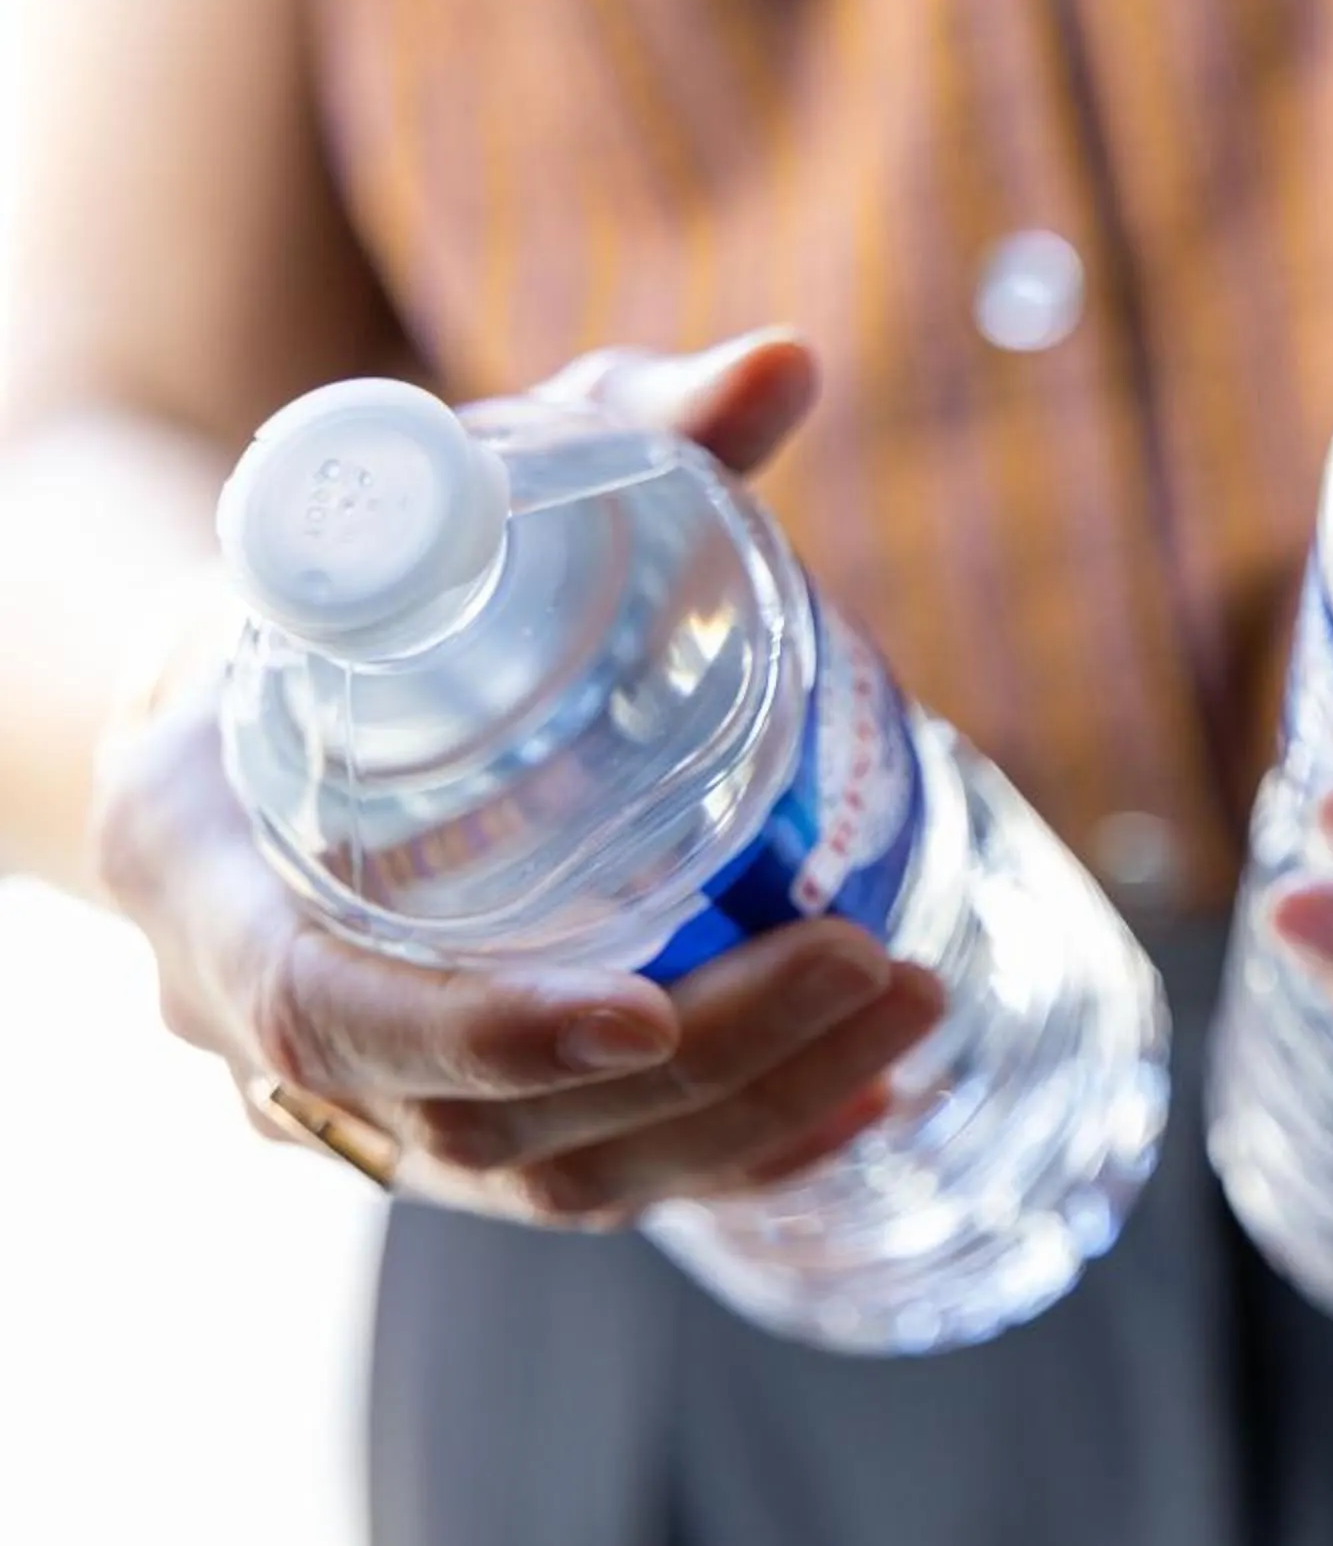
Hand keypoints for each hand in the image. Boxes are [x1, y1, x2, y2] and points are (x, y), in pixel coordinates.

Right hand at [92, 333, 944, 1221]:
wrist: (261, 689)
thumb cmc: (365, 582)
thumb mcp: (455, 496)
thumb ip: (616, 431)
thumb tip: (786, 365)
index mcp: (207, 875)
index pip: (324, 1011)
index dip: (484, 1030)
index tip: (647, 1007)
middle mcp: (268, 1025)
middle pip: (485, 1118)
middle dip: (702, 1060)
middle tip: (874, 959)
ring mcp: (367, 1096)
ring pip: (558, 1173)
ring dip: (749, 1111)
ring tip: (911, 1002)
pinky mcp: (459, 1119)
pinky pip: (594, 1181)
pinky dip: (735, 1154)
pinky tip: (865, 1096)